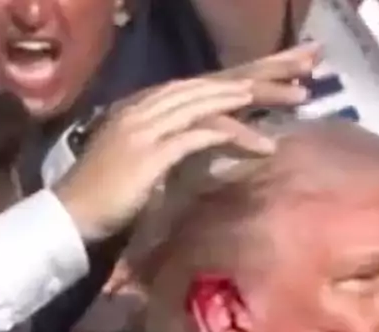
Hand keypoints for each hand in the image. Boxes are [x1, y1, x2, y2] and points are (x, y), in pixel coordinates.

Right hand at [54, 45, 317, 242]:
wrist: (71, 220)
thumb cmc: (109, 201)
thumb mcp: (151, 166)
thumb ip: (180, 150)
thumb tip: (216, 147)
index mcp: (147, 105)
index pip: (205, 82)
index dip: (247, 72)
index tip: (288, 68)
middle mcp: (147, 106)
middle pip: (214, 82)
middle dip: (263, 72)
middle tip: (307, 65)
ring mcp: (147, 125)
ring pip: (210, 101)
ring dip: (255, 98)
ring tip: (294, 97)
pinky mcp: (150, 151)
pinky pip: (201, 136)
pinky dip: (234, 137)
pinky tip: (263, 146)